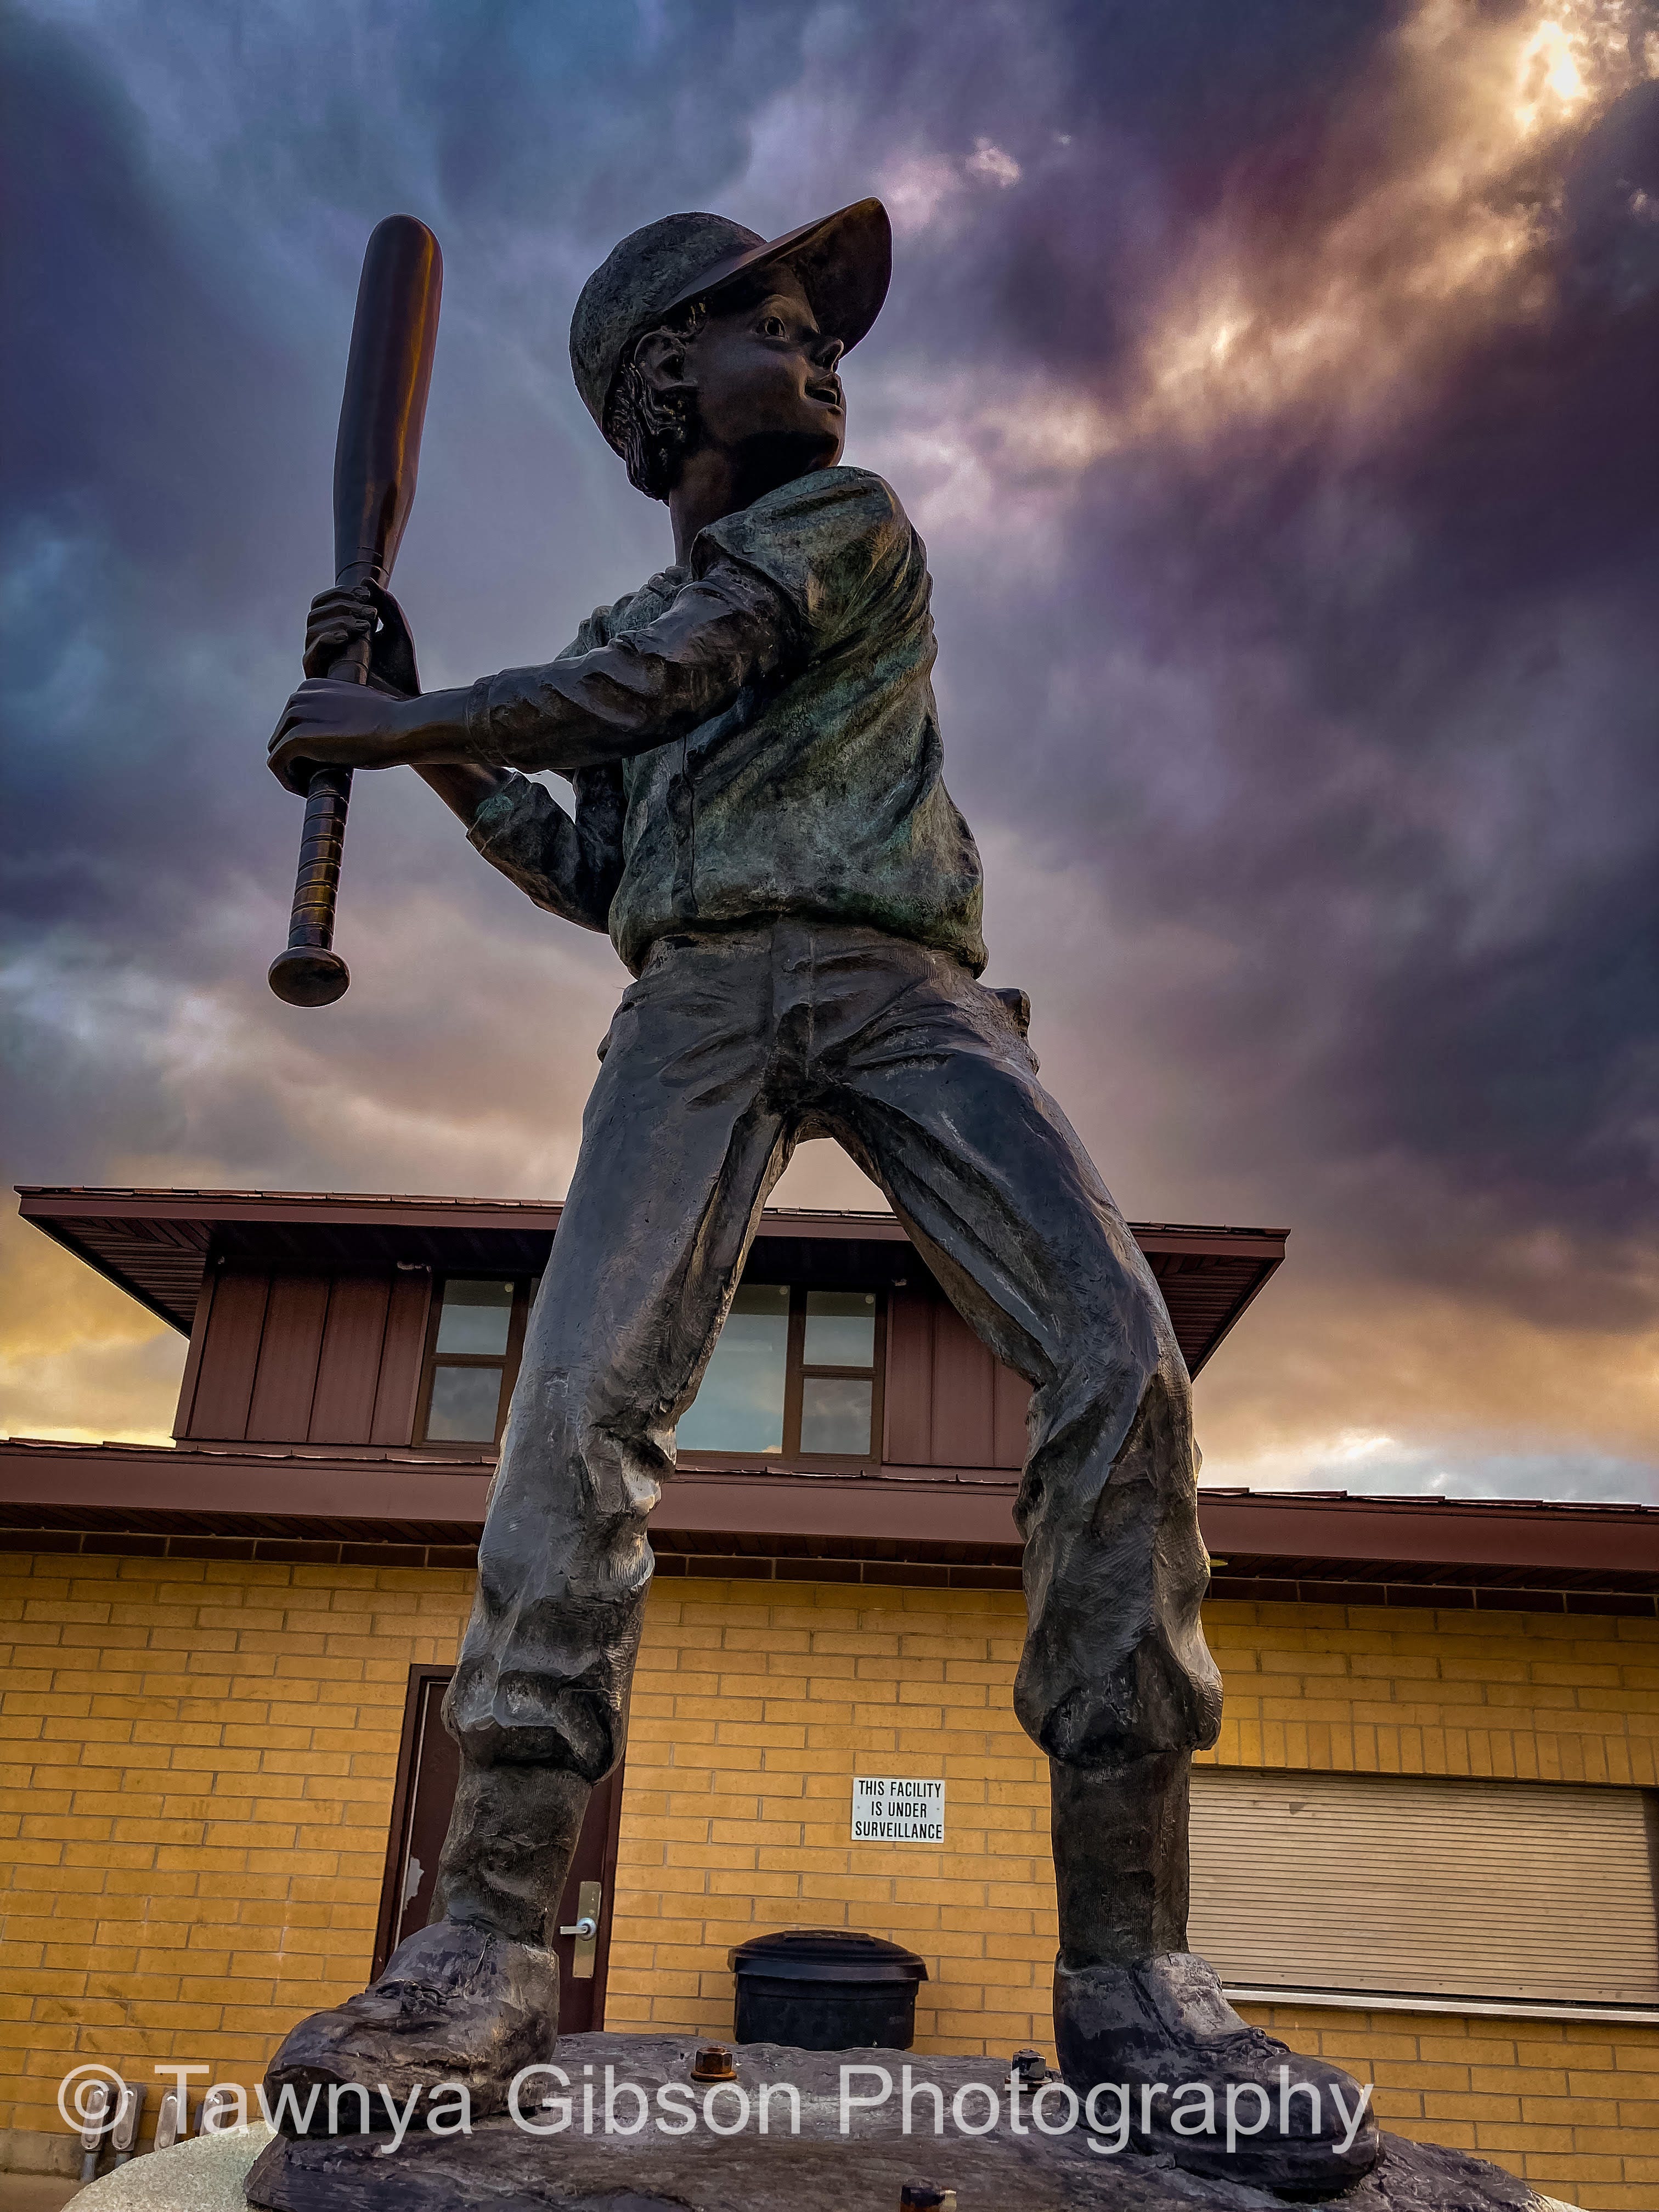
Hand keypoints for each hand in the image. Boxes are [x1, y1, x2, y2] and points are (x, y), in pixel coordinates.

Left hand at [268, 680, 415, 793]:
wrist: (404, 727)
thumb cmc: (394, 723)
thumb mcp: (361, 709)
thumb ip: (343, 713)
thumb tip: (346, 730)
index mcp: (315, 686)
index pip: (293, 719)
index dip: (302, 745)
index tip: (319, 762)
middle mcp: (302, 695)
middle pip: (282, 734)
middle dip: (295, 757)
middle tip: (316, 778)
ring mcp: (298, 714)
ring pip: (277, 748)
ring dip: (291, 769)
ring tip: (312, 784)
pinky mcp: (298, 737)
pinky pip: (276, 763)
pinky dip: (287, 780)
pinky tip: (305, 789)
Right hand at [304, 582, 419, 697]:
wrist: (405, 704)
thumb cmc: (401, 671)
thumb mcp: (398, 632)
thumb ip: (386, 605)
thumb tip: (366, 580)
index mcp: (339, 630)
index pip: (325, 603)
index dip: (340, 593)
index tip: (364, 593)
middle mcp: (326, 645)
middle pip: (315, 612)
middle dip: (341, 604)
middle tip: (368, 611)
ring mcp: (321, 661)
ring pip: (311, 628)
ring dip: (338, 620)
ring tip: (364, 625)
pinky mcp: (319, 679)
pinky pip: (310, 653)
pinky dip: (327, 639)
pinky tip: (347, 637)